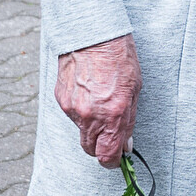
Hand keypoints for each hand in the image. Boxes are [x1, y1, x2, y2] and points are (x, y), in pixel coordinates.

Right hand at [59, 35, 141, 164]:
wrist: (93, 34)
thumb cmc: (119, 58)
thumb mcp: (135, 90)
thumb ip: (128, 121)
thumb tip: (125, 144)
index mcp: (112, 115)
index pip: (106, 156)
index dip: (113, 161)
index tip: (118, 157)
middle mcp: (90, 116)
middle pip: (90, 149)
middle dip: (101, 146)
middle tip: (111, 133)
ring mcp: (72, 108)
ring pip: (81, 131)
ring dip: (91, 126)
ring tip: (100, 102)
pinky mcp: (61, 98)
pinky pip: (71, 115)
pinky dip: (80, 110)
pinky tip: (88, 92)